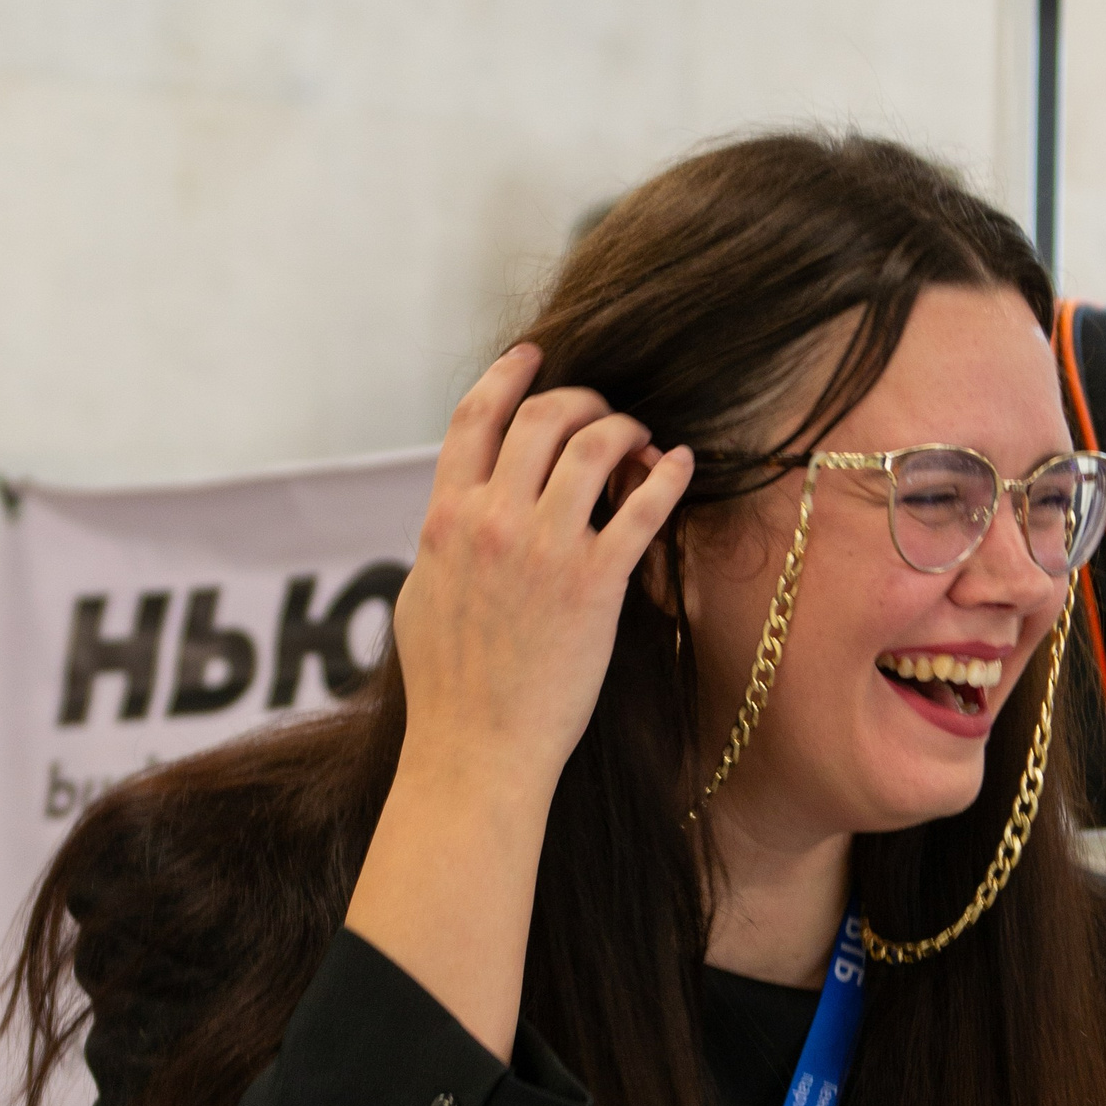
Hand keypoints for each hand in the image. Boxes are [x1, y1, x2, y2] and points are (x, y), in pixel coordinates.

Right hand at [346, 343, 692, 1058]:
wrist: (476, 750)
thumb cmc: (448, 688)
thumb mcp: (423, 598)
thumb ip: (443, 544)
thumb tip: (456, 513)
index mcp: (443, 519)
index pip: (474, 419)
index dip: (507, 376)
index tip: (534, 355)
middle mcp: (491, 521)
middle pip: (541, 417)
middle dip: (580, 399)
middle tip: (604, 412)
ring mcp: (543, 549)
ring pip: (593, 444)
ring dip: (625, 428)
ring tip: (641, 441)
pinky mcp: (594, 583)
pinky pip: (641, 506)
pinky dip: (666, 474)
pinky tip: (681, 465)